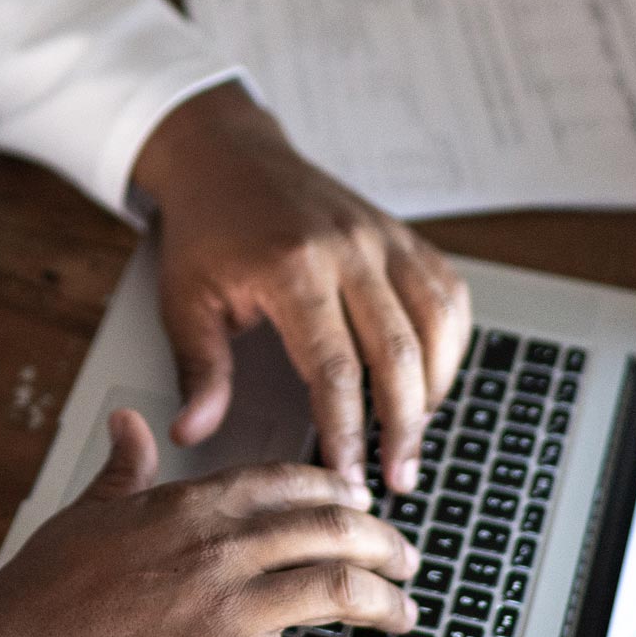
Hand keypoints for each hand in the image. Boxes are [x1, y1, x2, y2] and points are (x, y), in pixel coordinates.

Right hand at [0, 410, 419, 636]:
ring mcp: (228, 609)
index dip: (337, 493)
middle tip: (405, 559)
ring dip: (386, 603)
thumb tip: (129, 422)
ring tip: (406, 615)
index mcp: (190, 506)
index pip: (288, 483)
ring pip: (338, 590)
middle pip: (331, 531)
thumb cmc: (40, 589)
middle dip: (382, 543)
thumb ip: (124, 466)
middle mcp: (221, 548)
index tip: (359, 505)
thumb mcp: (86, 511)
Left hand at [131, 84, 472, 494]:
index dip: (346, 430)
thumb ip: (199, 370)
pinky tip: (432, 383)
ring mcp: (384, 238)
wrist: (229, 156)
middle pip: (398, 352)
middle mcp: (350, 249)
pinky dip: (450, 345)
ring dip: (434, 391)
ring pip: (436, 324)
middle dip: (404, 427)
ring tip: (415, 441)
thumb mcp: (185, 300)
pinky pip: (447, 294)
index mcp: (293, 267)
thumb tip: (192, 433)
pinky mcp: (403, 235)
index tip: (348, 478)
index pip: (335, 367)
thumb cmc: (207, 230)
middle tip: (398, 480)